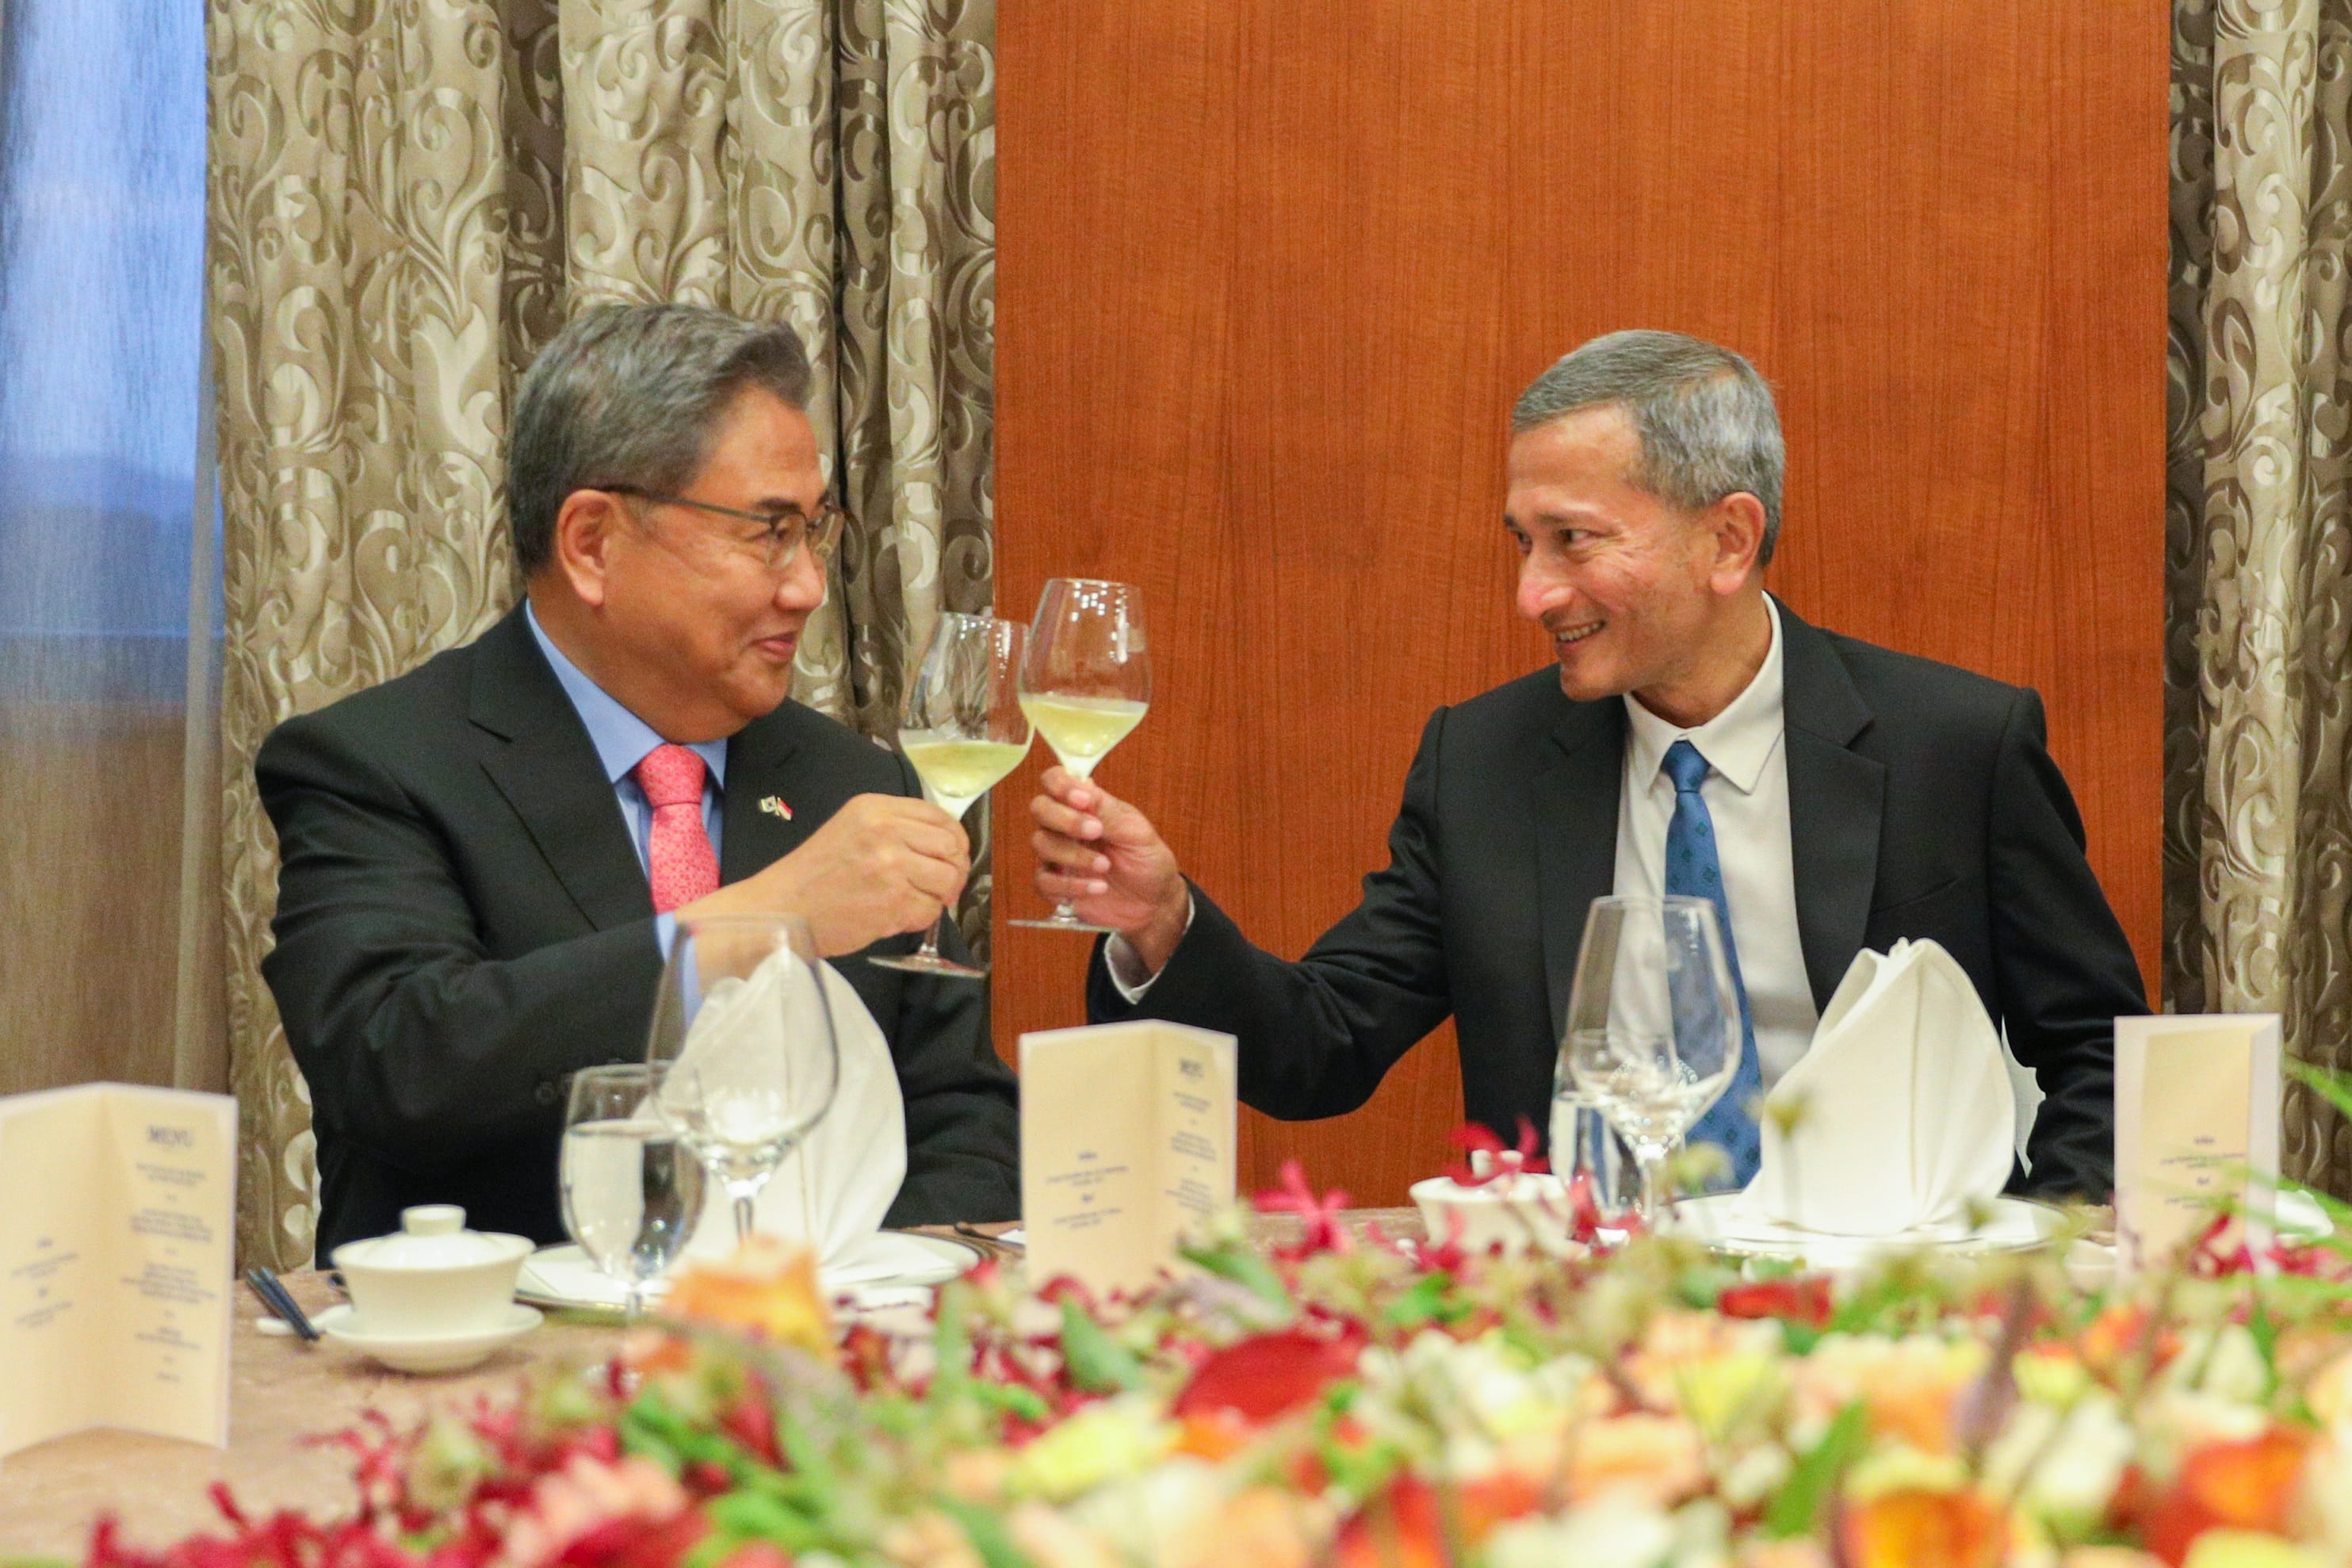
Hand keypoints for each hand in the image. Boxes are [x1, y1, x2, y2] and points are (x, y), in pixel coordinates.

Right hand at [681, 793, 967, 956]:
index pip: (939, 817)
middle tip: (942, 886)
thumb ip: (894, 828)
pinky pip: (930, 910)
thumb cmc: (814, 874)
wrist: (782, 909)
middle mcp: (886, 831)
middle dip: (953, 870)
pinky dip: (920, 917)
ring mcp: (891, 867)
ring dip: (939, 896)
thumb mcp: (851, 829)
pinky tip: (898, 916)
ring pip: (947, 880)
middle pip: (951, 847)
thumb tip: (944, 845)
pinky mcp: (893, 902)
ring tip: (916, 901)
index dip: (955, 840)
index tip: (952, 856)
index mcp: (875, 808)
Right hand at [1029, 767, 1188, 970]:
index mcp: (1084, 806)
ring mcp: (1057, 856)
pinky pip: (1044, 881)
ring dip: (1073, 854)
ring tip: (1105, 866)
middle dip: (1065, 819)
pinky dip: (1070, 886)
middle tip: (1096, 831)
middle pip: (1040, 808)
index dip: (1061, 785)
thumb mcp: (1136, 832)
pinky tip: (1097, 888)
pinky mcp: (1056, 886)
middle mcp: (1064, 827)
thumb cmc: (1146, 859)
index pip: (1055, 781)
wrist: (1154, 901)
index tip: (1084, 801)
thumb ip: (1108, 811)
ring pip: (1041, 843)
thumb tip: (1083, 785)